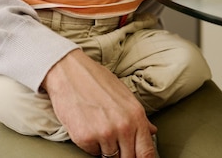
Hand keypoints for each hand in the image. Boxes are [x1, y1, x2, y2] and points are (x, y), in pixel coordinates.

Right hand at [42, 49, 157, 156]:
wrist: (69, 72)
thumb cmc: (96, 80)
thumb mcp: (124, 94)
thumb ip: (139, 117)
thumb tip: (152, 131)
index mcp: (136, 115)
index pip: (147, 152)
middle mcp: (123, 126)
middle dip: (124, 154)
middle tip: (116, 142)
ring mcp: (104, 134)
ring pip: (110, 157)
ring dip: (106, 148)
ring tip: (100, 126)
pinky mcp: (85, 139)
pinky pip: (92, 152)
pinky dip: (91, 144)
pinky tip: (88, 125)